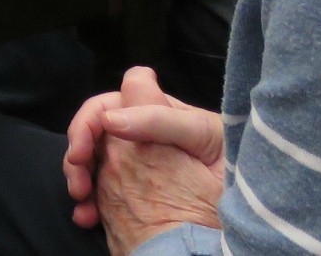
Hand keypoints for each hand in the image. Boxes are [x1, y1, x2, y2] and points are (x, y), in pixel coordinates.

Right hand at [64, 67, 222, 230]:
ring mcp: (136, 162)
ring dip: (78, 175)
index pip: (114, 99)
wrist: (244, 221)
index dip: (96, 117)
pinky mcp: (133, 189)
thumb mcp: (201, 137)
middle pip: (96, 127)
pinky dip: (87, 202)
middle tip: (76, 174)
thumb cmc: (232, 171)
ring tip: (80, 200)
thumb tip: (110, 117)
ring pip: (91, 157)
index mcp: (162, 113)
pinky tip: (87, 216)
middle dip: (78, 147)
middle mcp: (144, 133)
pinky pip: (100, 187)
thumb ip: (160, 120)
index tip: (85, 147)